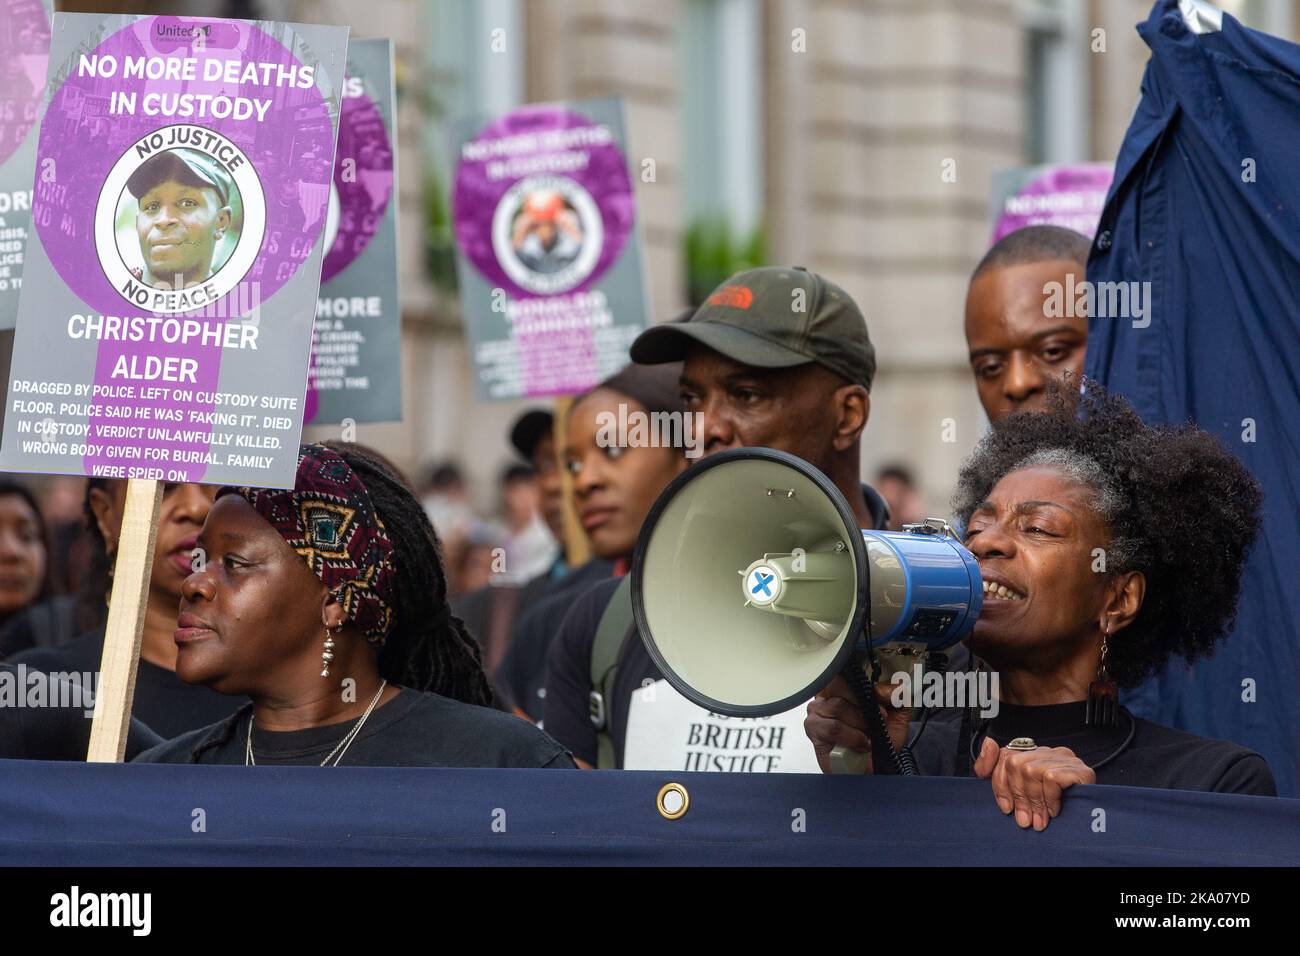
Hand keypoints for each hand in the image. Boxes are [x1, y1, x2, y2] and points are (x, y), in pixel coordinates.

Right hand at [804, 674, 911, 773]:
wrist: (873, 770)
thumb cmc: (879, 743)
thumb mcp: (896, 717)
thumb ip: (897, 697)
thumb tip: (892, 686)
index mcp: (844, 688)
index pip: (846, 672)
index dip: (864, 687)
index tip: (881, 706)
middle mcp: (826, 696)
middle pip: (838, 684)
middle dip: (863, 706)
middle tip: (877, 721)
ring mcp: (816, 712)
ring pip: (838, 706)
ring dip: (860, 724)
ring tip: (868, 737)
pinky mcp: (813, 730)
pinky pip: (833, 726)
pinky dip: (852, 737)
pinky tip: (860, 745)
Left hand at [974, 738, 1095, 830]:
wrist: (1091, 820)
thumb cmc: (1054, 807)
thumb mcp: (1020, 792)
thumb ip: (996, 769)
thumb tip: (989, 743)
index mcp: (1033, 754)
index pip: (1005, 756)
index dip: (1000, 783)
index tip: (1005, 807)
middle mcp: (1048, 751)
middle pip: (1016, 764)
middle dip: (1017, 796)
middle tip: (1024, 819)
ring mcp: (1065, 758)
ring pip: (1031, 771)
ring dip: (1034, 801)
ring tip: (1039, 820)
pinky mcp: (1079, 769)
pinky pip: (1051, 778)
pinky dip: (1050, 798)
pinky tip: (1054, 810)